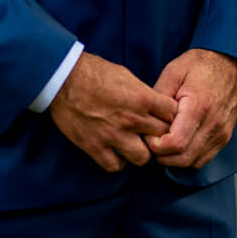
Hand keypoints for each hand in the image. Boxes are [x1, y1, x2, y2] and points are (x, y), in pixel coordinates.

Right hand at [49, 52, 177, 172]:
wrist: (63, 77)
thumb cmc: (93, 71)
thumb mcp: (125, 74)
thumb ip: (142, 93)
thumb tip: (152, 105)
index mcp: (142, 98)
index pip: (173, 115)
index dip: (172, 117)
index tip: (166, 118)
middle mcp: (132, 119)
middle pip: (162, 137)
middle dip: (160, 135)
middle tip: (153, 134)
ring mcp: (114, 135)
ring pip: (143, 158)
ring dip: (141, 152)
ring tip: (135, 146)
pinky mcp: (95, 146)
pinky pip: (115, 166)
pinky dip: (118, 162)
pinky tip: (116, 153)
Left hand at [145, 49, 236, 168]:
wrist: (227, 63)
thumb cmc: (200, 65)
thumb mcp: (173, 71)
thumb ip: (159, 95)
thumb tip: (146, 117)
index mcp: (199, 106)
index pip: (176, 143)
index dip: (156, 146)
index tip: (148, 135)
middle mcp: (213, 124)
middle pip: (183, 158)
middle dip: (162, 156)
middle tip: (152, 141)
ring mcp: (221, 132)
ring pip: (193, 162)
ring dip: (174, 158)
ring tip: (164, 142)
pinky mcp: (224, 137)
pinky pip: (203, 159)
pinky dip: (188, 157)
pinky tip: (179, 143)